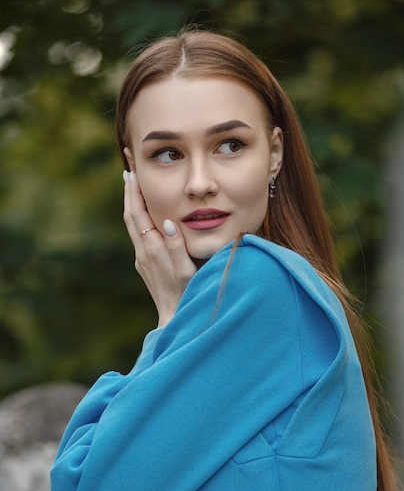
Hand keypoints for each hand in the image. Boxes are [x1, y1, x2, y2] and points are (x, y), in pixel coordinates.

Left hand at [123, 171, 196, 326]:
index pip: (139, 215)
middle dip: (129, 193)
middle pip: (131, 216)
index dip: (134, 194)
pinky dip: (138, 218)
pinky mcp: (145, 265)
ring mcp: (142, 259)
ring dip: (132, 204)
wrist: (174, 319)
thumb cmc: (186, 295)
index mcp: (153, 250)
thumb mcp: (187, 271)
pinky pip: (138, 235)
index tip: (132, 174)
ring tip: (133, 187)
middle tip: (129, 171)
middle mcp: (143, 252)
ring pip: (132, 225)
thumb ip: (177, 246)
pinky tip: (144, 214)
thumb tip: (167, 221)